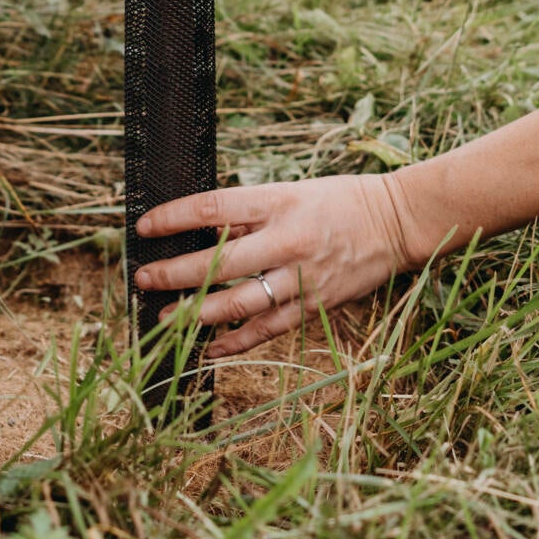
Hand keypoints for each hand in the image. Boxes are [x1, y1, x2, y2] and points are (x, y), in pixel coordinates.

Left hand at [133, 171, 426, 358]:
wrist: (396, 222)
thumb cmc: (339, 199)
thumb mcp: (292, 191)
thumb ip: (250, 212)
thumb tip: (202, 229)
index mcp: (279, 202)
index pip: (213, 208)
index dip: (174, 218)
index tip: (144, 227)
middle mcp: (287, 240)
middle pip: (218, 262)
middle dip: (174, 273)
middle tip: (143, 279)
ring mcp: (301, 277)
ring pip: (237, 304)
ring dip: (195, 313)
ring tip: (165, 318)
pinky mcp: (314, 306)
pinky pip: (266, 330)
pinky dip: (235, 342)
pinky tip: (209, 347)